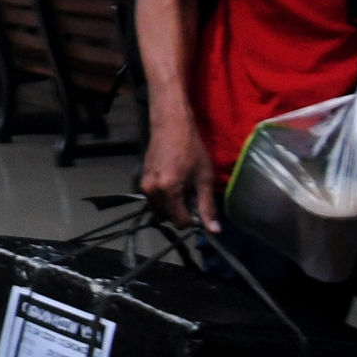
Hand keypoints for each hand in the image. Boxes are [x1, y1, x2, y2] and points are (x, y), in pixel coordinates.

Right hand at [139, 102, 221, 231]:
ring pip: (160, 210)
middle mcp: (152, 191)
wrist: (171, 126)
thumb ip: (207, 206)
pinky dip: (165, 198)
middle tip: (192, 193)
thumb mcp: (204, 177)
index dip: (193, 218)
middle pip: (169, 217)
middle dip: (182, 211)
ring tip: (182, 188)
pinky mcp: (141, 181)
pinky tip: (173, 182)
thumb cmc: (191, 149)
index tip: (199, 204)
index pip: (180, 221)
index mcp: (168, 191)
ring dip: (172, 206)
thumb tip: (214, 231)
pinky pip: (154, 199)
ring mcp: (144, 186)